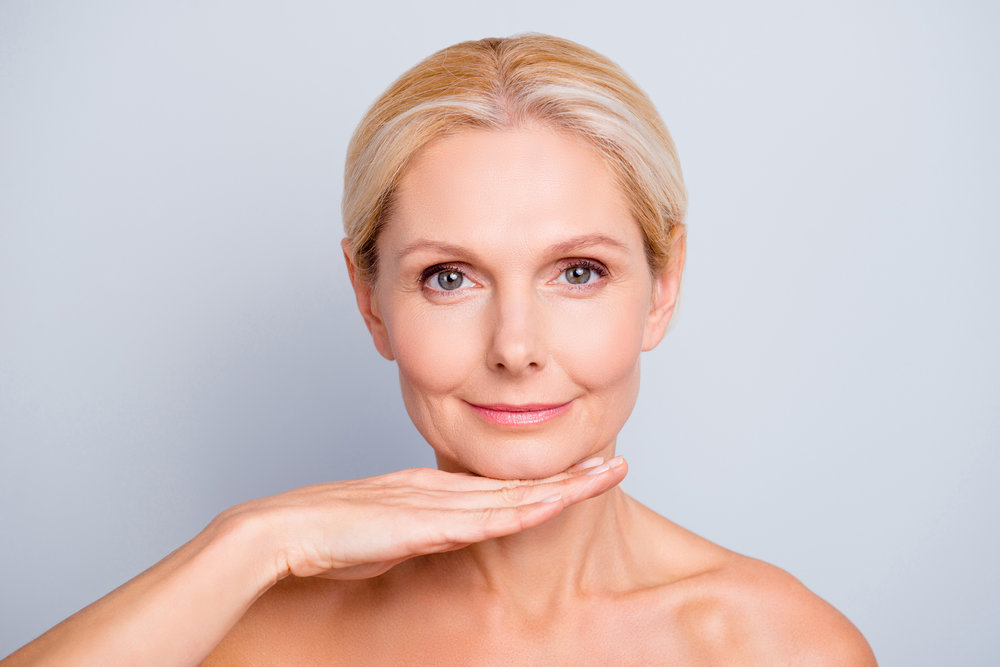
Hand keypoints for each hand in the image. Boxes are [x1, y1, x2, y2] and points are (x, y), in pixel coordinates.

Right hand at [228, 455, 627, 582]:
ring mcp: (436, 503)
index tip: (577, 476)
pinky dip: (529, 508)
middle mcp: (442, 490)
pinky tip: (561, 502)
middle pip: (519, 484)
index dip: (542, 483)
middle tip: (615, 462)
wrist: (281, 532)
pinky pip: (490, 517)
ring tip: (610, 471)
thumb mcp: (379, 538)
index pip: (499, 488)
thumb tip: (429, 544)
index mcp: (430, 492)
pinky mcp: (427, 521)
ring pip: (516, 495)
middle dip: (571, 475)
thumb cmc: (320, 539)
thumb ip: (409, 537)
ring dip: (566, 485)